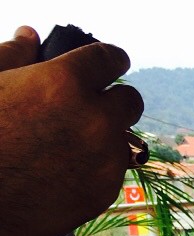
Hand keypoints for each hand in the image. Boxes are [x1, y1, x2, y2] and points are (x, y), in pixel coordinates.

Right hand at [0, 26, 143, 235]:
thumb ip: (13, 56)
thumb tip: (30, 37)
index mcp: (66, 83)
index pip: (110, 59)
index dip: (112, 60)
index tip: (113, 64)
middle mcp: (96, 119)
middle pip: (131, 102)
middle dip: (116, 102)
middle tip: (96, 108)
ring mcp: (106, 159)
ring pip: (123, 141)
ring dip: (105, 139)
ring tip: (69, 148)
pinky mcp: (107, 191)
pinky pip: (113, 172)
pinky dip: (97, 170)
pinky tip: (67, 173)